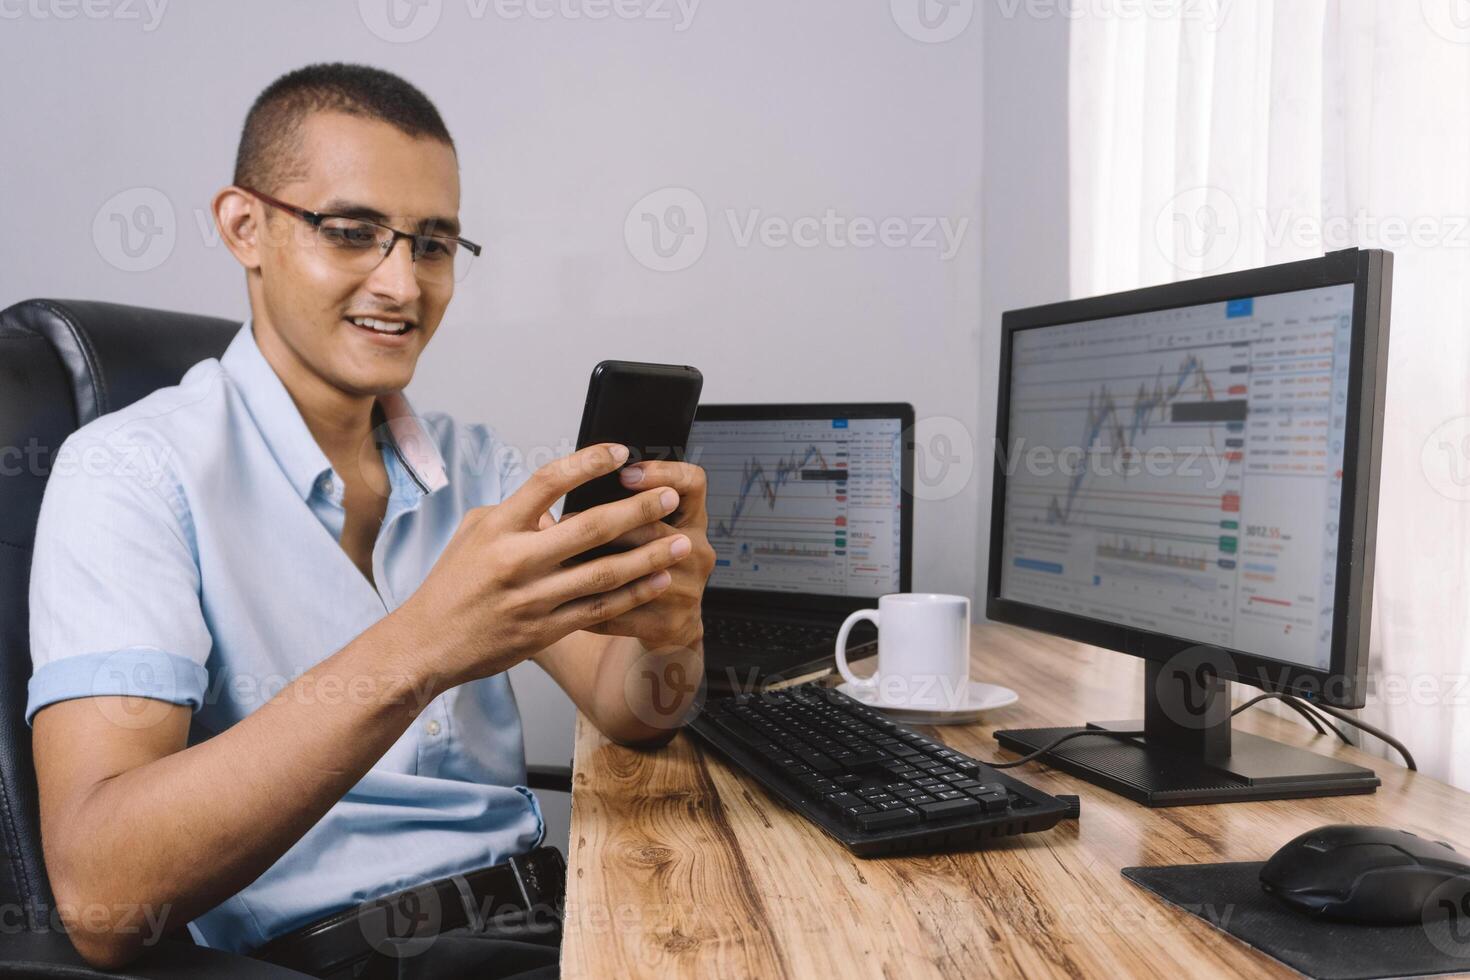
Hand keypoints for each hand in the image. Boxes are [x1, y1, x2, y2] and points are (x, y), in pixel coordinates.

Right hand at [397, 444, 693, 692]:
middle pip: (589, 528)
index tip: (621, 452)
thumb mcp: (474, 533)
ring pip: (603, 573)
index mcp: (498, 527)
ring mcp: (532, 598)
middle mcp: (516, 560)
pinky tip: (659, 581)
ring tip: (680, 541)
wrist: (427, 645)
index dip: (587, 463)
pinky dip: (633, 595)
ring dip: (648, 556)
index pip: (547, 481)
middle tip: (669, 496)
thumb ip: (516, 511)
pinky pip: (599, 610)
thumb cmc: (452, 584)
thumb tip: (554, 500)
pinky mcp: (545, 630)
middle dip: (637, 510)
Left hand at [544, 460, 713, 652]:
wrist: (668, 625)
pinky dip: (589, 605)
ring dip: (593, 565)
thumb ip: (612, 509)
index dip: (664, 473)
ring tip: (559, 560)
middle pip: (657, 528)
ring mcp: (689, 589)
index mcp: (690, 521)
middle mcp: (696, 551)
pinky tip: (564, 600)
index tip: (625, 474)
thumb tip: (552, 490)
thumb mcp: (641, 533)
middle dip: (607, 525)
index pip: (693, 483)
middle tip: (566, 522)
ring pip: (638, 572)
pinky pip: (623, 611)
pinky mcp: (672, 622)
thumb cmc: (643, 568)